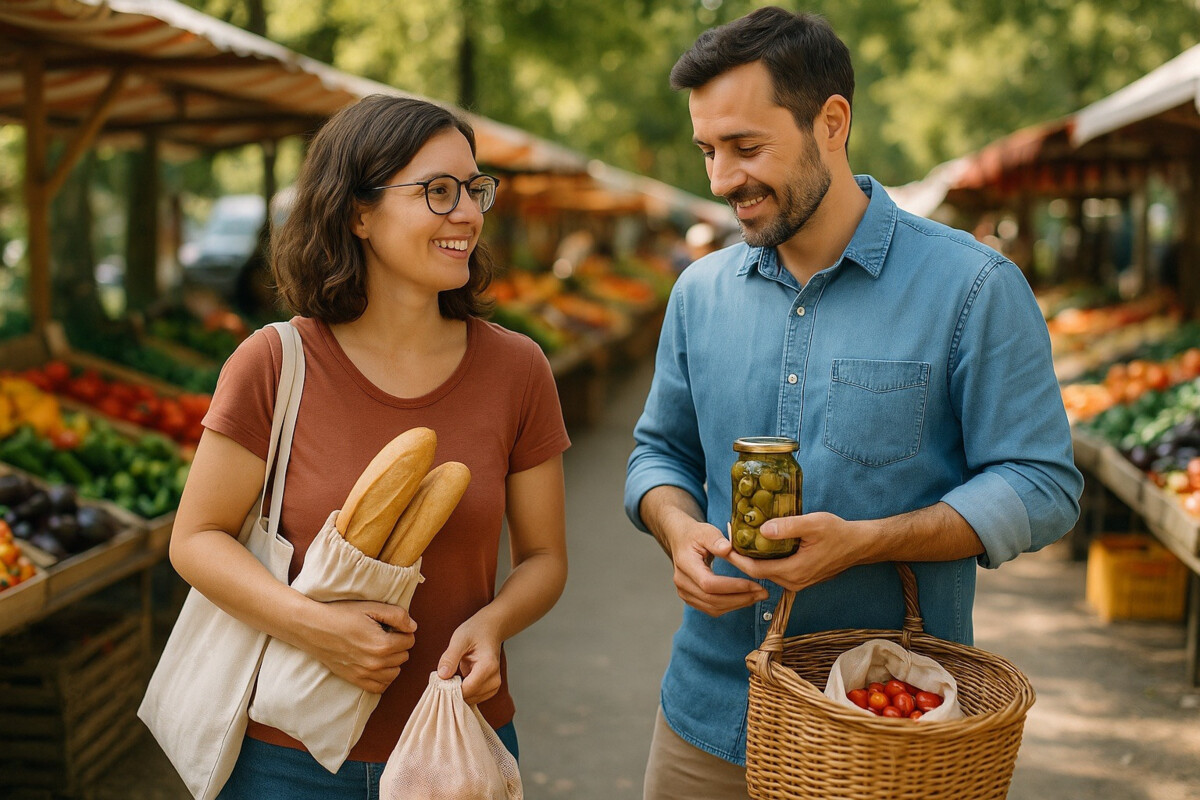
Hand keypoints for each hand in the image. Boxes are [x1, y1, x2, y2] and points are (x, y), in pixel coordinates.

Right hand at [307, 599, 416, 693]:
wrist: (314, 627)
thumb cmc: (342, 614)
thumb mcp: (371, 607)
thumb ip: (397, 616)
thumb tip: (413, 627)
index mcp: (382, 645)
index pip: (410, 640)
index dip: (403, 630)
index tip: (390, 625)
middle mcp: (376, 664)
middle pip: (404, 656)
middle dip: (398, 644)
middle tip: (382, 634)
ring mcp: (365, 675)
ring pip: (395, 672)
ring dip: (392, 661)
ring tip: (378, 648)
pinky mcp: (355, 680)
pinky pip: (380, 687)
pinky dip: (383, 677)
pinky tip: (376, 664)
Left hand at [438, 614, 502, 705]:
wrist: (490, 630)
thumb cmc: (475, 632)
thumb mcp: (459, 639)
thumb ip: (450, 658)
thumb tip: (441, 676)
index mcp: (488, 666)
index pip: (467, 689)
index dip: (450, 688)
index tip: (438, 680)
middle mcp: (494, 679)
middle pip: (469, 697)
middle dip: (453, 691)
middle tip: (443, 677)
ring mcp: (494, 686)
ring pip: (471, 700)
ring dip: (458, 693)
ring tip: (451, 677)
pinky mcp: (491, 689)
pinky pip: (473, 698)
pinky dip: (464, 693)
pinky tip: (458, 681)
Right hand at [664, 518, 767, 615]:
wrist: (681, 541)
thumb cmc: (695, 535)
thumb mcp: (706, 531)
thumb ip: (716, 539)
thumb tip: (728, 549)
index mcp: (685, 563)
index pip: (709, 583)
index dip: (732, 587)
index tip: (754, 584)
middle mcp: (682, 582)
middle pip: (712, 599)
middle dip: (740, 598)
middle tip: (762, 593)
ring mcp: (685, 592)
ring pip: (713, 608)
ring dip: (738, 604)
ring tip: (758, 596)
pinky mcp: (691, 598)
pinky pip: (712, 609)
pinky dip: (730, 606)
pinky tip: (745, 599)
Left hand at [726, 511, 868, 591]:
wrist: (859, 545)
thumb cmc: (838, 533)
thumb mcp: (813, 524)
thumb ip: (787, 527)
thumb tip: (762, 530)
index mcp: (794, 571)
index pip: (754, 570)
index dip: (737, 558)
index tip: (725, 544)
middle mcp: (793, 582)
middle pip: (757, 573)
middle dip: (741, 557)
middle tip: (729, 538)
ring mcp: (798, 582)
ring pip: (766, 573)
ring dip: (752, 559)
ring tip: (740, 539)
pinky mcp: (801, 577)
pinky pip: (776, 571)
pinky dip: (765, 560)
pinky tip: (759, 545)